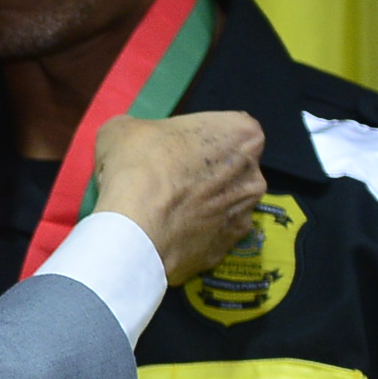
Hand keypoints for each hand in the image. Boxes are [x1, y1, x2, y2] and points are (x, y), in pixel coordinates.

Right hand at [90, 112, 266, 283]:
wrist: (136, 230)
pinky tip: (168, 233)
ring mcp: (244, 216)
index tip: (177, 148)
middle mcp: (254, 175)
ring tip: (167, 210)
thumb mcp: (123, 129)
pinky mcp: (228, 250)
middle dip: (207, 172)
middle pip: (231, 168)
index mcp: (241, 134)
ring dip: (204, 205)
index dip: (201, 137)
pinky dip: (195, 234)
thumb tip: (138, 143)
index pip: (229, 128)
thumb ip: (142, 130)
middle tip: (171, 178)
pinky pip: (211, 235)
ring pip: (225, 204)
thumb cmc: (138, 166)